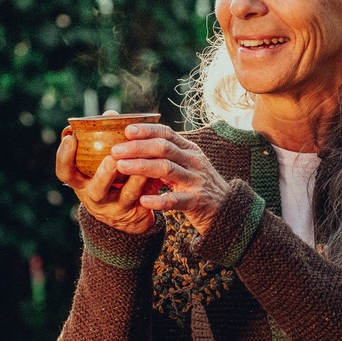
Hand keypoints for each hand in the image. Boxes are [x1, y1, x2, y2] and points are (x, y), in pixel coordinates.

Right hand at [56, 119, 161, 235]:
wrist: (126, 216)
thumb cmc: (110, 180)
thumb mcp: (98, 165)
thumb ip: (102, 141)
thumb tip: (110, 113)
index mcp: (82, 183)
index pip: (65, 172)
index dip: (64, 156)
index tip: (70, 138)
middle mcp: (96, 197)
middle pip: (96, 189)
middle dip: (104, 174)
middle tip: (112, 159)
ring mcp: (117, 208)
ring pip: (127, 194)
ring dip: (136, 179)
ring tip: (143, 164)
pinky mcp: (137, 213)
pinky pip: (147, 198)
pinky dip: (153, 184)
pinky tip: (160, 173)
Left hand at [110, 123, 231, 235]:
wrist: (227, 210)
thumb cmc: (199, 186)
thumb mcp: (188, 164)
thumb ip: (169, 154)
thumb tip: (138, 141)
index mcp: (190, 150)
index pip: (167, 134)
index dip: (146, 130)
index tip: (126, 130)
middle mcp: (194, 162)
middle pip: (163, 148)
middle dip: (137, 147)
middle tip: (115, 150)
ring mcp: (196, 181)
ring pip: (166, 169)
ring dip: (141, 166)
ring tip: (120, 167)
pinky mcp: (196, 202)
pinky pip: (175, 200)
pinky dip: (158, 200)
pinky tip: (143, 200)